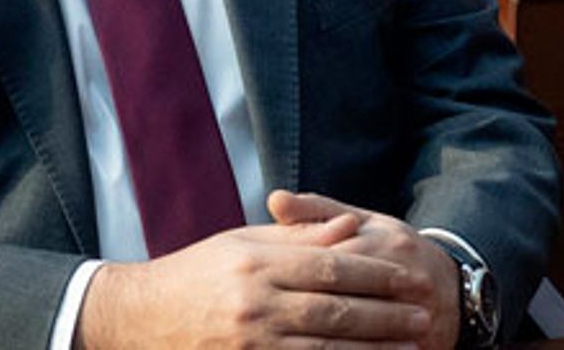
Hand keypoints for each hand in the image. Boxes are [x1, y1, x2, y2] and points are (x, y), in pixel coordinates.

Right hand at [75, 212, 434, 348]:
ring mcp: (251, 342)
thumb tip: (351, 226)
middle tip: (422, 315)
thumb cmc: (196, 274)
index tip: (408, 276)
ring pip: (328, 346)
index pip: (329, 267)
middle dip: (386, 314)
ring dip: (374, 348)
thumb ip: (298, 237)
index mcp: (255, 262)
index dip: (375, 273)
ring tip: (411, 345)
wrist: (141, 318)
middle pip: (336, 308)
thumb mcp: (243, 243)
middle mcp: (254, 302)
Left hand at [269, 192, 460, 349]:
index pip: (330, 260)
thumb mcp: (362, 222)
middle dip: (302, 313)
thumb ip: (316, 212)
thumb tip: (274, 198)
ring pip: (364, 335)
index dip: (291, 273)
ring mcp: (418, 317)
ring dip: (327, 341)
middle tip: (261, 322)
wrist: (454, 292)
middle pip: (345, 301)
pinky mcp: (422, 347)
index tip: (258, 284)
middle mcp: (406, 279)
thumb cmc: (393, 250)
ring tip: (286, 340)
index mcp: (384, 243)